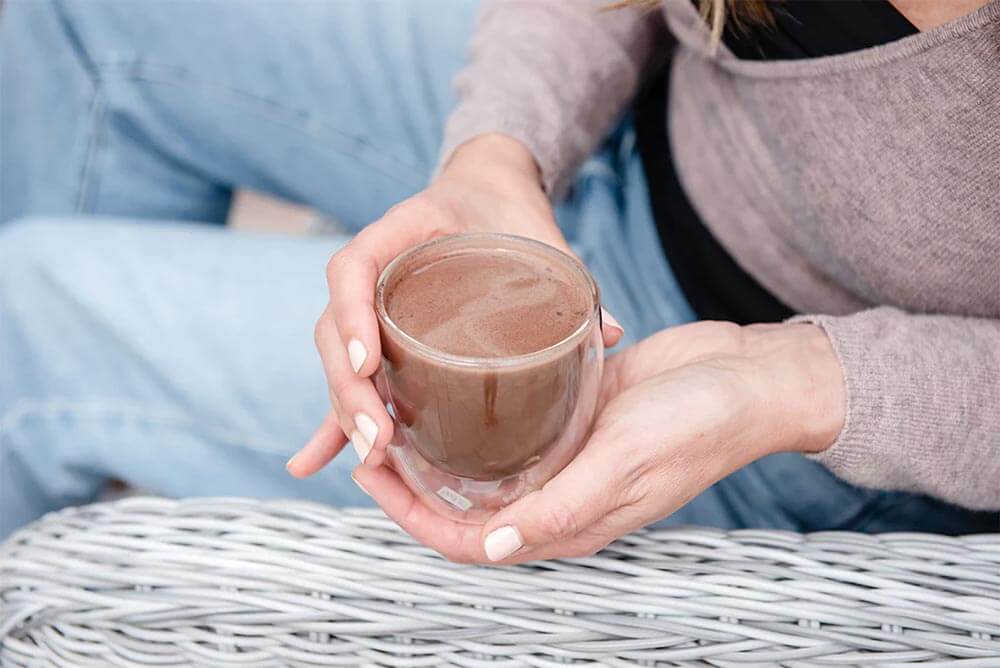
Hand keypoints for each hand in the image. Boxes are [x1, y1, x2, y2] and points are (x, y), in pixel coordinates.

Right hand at [287, 134, 622, 477]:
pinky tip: (312, 463)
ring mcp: (369, 306)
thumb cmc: (506, 211)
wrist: (486, 191)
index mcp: (400, 233)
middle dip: (347, 388)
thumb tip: (610, 335)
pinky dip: (333, 420)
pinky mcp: (378, 337)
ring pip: (338, 360)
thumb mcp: (536, 236)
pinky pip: (349, 378)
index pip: (352, 268)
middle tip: (378, 438)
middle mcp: (372, 271)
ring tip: (369, 456)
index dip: (353, 314)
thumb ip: (567, 277)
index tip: (370, 361)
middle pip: (334, 328)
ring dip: (343, 410)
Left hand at [351, 321, 844, 562]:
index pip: (473, 542)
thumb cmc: (696, 424)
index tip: (373, 477)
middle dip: (413, 486)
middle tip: (370, 442)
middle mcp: (560, 496)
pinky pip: (514, 429)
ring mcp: (566, 457)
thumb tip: (493, 547)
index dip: (415, 519)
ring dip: (439, 453)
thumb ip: (560, 507)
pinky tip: (450, 387)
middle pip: (468, 508)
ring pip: (486, 470)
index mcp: (570, 522)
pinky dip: (475, 419)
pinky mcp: (574, 418)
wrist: (744, 379)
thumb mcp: (625, 462)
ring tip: (396, 416)